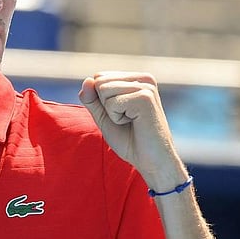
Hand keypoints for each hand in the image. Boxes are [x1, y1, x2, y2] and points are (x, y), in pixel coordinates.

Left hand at [79, 72, 186, 190]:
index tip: (121, 114)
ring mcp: (146, 87)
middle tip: (126, 120)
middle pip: (99, 81)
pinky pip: (111, 103)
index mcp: (136, 79)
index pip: (98, 77)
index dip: (101, 101)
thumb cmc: (130, 141)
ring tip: (131, 121)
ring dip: (111, 112)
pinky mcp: (145, 97)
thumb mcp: (104, 117)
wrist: (153, 161)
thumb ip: (92, 99)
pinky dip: (117, 118)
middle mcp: (143, 78)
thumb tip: (87, 80)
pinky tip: (135, 123)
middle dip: (104, 105)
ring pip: (103, 90)